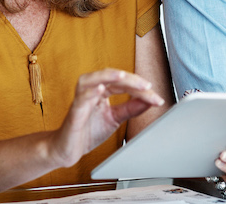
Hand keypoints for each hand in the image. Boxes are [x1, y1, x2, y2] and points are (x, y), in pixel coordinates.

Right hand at [49, 68, 164, 167]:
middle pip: (110, 77)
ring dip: (107, 77)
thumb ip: (131, 108)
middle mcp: (90, 90)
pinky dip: (90, 93)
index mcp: (102, 90)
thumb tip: (150, 100)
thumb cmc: (88, 130)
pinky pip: (81, 99)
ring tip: (122, 76)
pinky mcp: (74, 112)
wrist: (69, 149)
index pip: (123, 83)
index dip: (140, 88)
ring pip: (92, 80)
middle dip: (130, 80)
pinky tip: (100, 90)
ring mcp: (81, 99)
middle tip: (147, 86)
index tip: (157, 97)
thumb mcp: (115, 118)